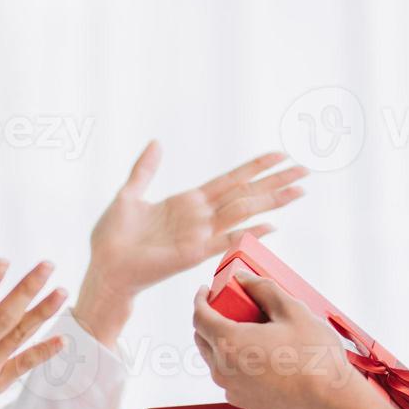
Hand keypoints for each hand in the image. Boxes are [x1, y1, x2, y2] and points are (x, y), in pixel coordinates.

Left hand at [76, 144, 308, 340]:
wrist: (103, 266)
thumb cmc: (113, 237)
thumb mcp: (129, 194)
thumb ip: (145, 169)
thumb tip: (156, 142)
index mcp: (188, 202)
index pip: (230, 180)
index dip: (255, 167)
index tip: (280, 154)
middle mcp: (200, 217)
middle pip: (246, 194)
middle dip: (276, 182)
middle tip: (306, 170)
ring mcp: (199, 235)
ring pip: (242, 212)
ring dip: (272, 201)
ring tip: (299, 190)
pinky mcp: (191, 253)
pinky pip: (224, 241)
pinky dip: (246, 233)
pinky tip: (270, 226)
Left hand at [191, 272, 370, 408]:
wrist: (331, 403)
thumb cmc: (315, 359)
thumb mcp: (293, 311)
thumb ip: (263, 289)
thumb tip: (244, 280)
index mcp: (229, 343)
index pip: (199, 316)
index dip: (200, 299)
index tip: (206, 291)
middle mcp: (224, 370)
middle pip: (203, 338)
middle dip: (210, 319)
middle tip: (230, 307)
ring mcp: (233, 389)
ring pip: (215, 359)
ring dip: (223, 342)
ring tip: (251, 331)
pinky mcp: (244, 402)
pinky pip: (230, 377)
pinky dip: (236, 363)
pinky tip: (261, 355)